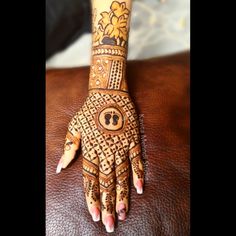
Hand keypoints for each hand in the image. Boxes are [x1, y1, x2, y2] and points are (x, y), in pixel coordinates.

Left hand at [56, 90, 143, 231]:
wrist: (108, 94)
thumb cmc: (89, 110)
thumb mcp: (74, 127)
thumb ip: (69, 148)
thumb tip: (60, 168)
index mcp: (91, 150)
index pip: (90, 180)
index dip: (92, 198)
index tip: (94, 214)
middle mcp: (106, 152)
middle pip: (107, 183)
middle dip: (107, 204)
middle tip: (109, 223)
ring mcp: (121, 147)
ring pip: (122, 176)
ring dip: (122, 195)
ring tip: (122, 212)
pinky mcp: (132, 141)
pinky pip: (136, 160)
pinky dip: (138, 175)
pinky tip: (140, 189)